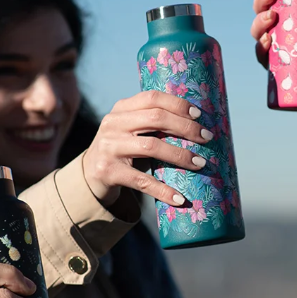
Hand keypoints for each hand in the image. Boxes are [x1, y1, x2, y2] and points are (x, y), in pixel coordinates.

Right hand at [82, 90, 212, 207]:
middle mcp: (113, 123)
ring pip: (151, 147)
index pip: (152, 98)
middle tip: (207, 138)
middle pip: (156, 119)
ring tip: (200, 163)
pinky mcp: (108, 171)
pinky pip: (142, 181)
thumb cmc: (123, 149)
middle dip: (186, 128)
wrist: (90, 175)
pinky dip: (163, 191)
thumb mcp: (132, 129)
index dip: (178, 104)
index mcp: (121, 109)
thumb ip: (153, 122)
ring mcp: (109, 147)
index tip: (199, 114)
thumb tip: (198, 124)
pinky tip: (180, 199)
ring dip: (180, 155)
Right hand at [250, 0, 277, 68]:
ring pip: (257, 31)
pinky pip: (262, 55)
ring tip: (271, 16)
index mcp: (283, 11)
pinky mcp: (274, 64)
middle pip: (260, 10)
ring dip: (260, 21)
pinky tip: (268, 40)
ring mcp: (271, 45)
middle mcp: (274, 27)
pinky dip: (262, 47)